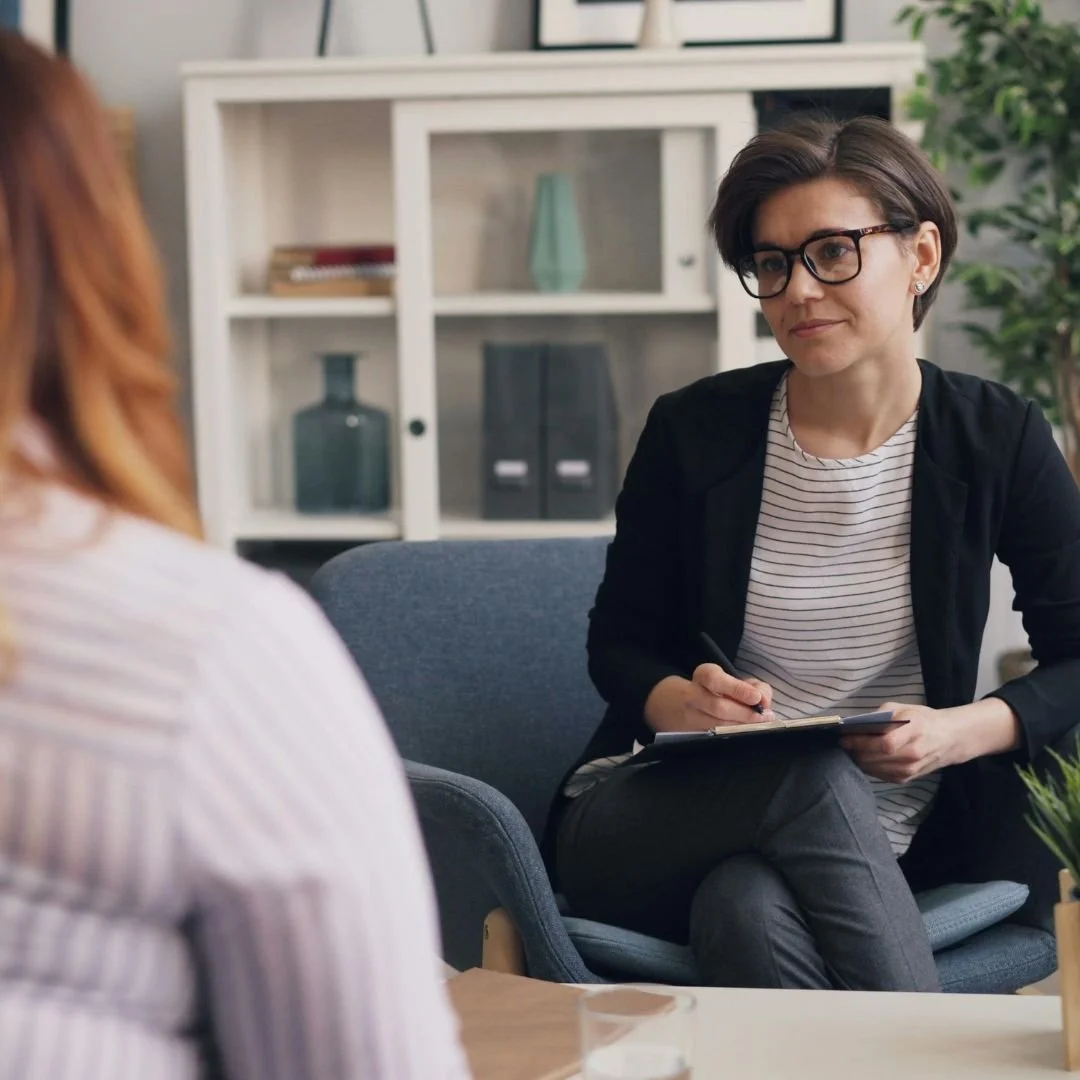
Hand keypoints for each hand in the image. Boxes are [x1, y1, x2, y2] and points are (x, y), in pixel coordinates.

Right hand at [645, 667, 774, 732]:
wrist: (668, 704)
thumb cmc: (709, 690)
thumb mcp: (728, 680)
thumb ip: (750, 686)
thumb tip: (764, 701)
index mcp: (703, 677)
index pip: (716, 680)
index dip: (737, 689)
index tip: (756, 698)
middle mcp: (692, 696)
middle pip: (717, 707)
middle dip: (744, 714)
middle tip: (764, 717)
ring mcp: (688, 719)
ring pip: (716, 726)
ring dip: (741, 728)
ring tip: (759, 727)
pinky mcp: (688, 737)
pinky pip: (712, 740)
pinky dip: (732, 739)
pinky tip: (745, 737)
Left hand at [840, 702, 961, 782]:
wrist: (950, 738)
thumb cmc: (923, 719)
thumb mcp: (904, 708)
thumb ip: (881, 714)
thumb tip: (857, 723)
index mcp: (915, 730)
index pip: (884, 743)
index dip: (862, 742)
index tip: (845, 738)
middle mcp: (914, 753)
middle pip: (877, 758)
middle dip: (856, 752)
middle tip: (843, 745)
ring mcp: (912, 769)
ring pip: (877, 769)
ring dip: (860, 761)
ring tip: (850, 752)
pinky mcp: (908, 778)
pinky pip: (882, 776)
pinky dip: (869, 768)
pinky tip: (863, 760)